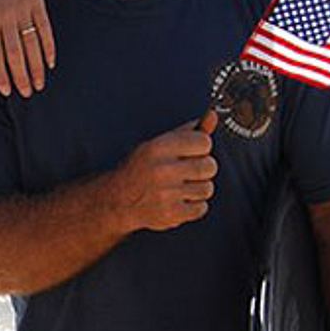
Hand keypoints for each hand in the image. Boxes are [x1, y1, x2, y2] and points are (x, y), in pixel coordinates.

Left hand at [0, 0, 54, 97]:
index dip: (1, 74)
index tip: (8, 92)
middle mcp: (4, 16)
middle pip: (14, 52)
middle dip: (21, 75)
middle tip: (28, 93)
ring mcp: (22, 8)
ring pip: (31, 43)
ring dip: (36, 66)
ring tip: (40, 84)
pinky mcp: (37, 1)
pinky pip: (44, 28)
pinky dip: (49, 47)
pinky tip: (51, 62)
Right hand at [108, 111, 218, 232]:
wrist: (117, 200)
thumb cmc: (139, 170)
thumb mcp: (158, 144)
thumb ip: (187, 131)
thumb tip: (212, 116)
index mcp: (159, 148)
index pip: (204, 142)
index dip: (200, 148)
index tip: (192, 152)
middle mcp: (162, 170)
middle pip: (209, 166)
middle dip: (202, 169)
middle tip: (186, 172)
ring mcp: (167, 194)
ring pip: (207, 188)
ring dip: (198, 189)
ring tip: (180, 187)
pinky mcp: (171, 213)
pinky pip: (201, 208)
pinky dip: (193, 206)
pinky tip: (178, 200)